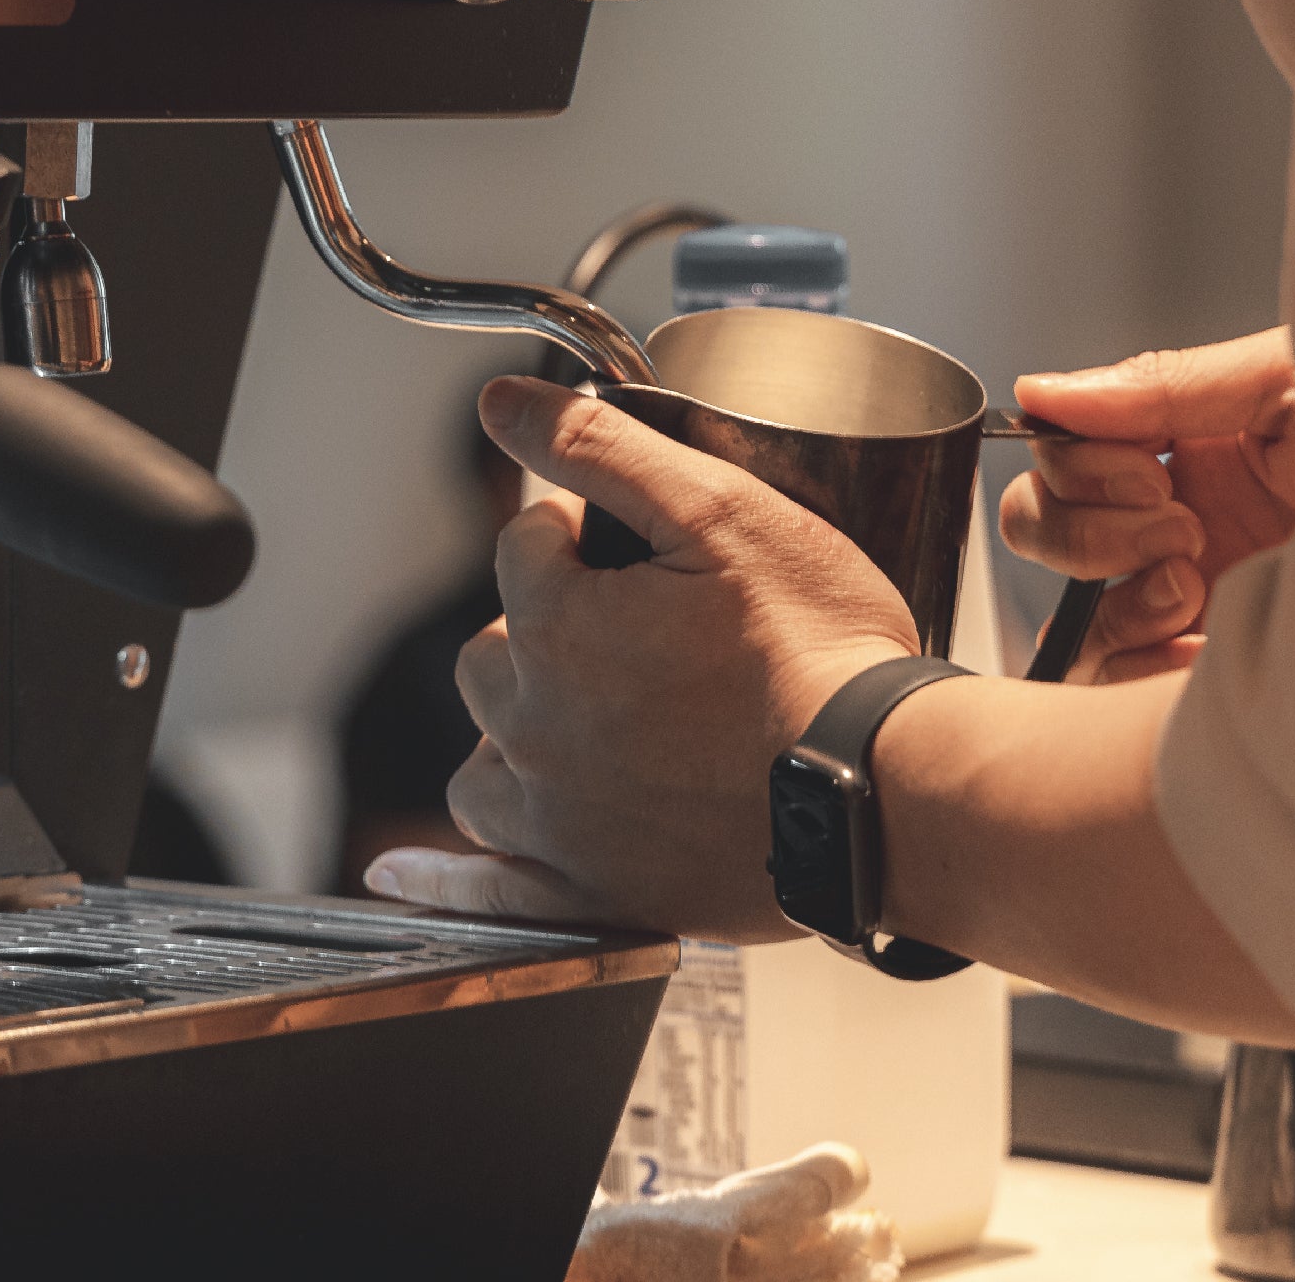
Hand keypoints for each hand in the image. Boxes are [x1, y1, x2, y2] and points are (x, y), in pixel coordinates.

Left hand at [363, 375, 916, 935]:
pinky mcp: (591, 890)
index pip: (527, 546)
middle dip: (545, 626)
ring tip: (577, 719)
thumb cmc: (821, 652)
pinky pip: (488, 888)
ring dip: (512, 729)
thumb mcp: (721, 511)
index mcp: (555, 626)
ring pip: (484, 763)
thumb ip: (603, 449)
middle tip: (638, 629)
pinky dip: (443, 878)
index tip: (651, 548)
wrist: (887, 791)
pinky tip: (407, 873)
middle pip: (496, 651)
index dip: (586, 531)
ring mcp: (557, 817)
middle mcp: (533, 725)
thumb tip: (502, 403)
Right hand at [1002, 327, 1294, 677]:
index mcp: (1196, 449)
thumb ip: (1162, 385)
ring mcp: (1196, 611)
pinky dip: (1135, 666)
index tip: (1151, 466)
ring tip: (1194, 582)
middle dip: (1087, 526)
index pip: (1065, 454)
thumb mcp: (1288, 384)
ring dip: (1112, 594)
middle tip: (1176, 524)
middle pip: (1043, 531)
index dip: (1083, 462)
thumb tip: (1042, 392)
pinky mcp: (1216, 683)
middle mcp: (1185, 530)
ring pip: (1073, 616)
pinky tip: (1200, 642)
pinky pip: (1118, 693)